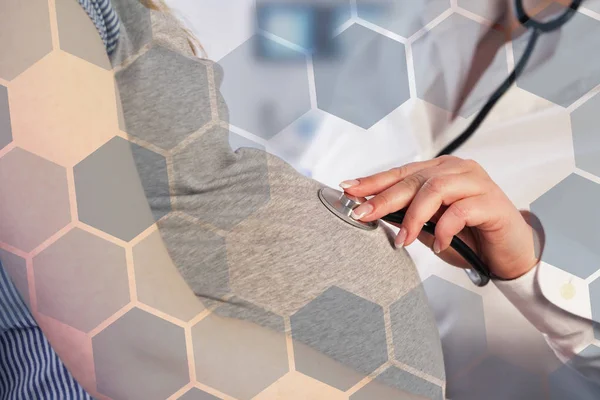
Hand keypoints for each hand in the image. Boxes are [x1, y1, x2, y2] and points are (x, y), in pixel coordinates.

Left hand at [341, 155, 539, 279]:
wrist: (509, 255)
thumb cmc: (469, 238)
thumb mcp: (429, 228)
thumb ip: (407, 216)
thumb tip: (371, 212)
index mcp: (440, 170)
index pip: (400, 173)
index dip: (373, 181)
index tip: (348, 189)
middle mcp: (457, 170)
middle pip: (413, 180)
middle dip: (383, 198)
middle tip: (362, 214)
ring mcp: (476, 182)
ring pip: (435, 189)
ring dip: (413, 217)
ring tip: (403, 240)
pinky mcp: (492, 201)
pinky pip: (460, 211)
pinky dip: (444, 229)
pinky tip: (439, 245)